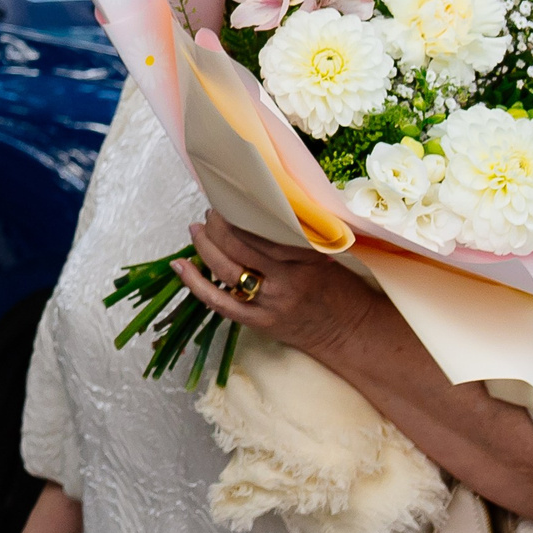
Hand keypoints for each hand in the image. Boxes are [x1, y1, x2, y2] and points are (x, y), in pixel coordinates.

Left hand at [172, 211, 383, 361]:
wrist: (352, 332)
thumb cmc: (339, 289)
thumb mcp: (323, 255)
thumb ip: (293, 238)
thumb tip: (259, 212)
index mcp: (304, 258)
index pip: (262, 230)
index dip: (239, 213)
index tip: (229, 199)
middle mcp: (286, 280)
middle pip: (239, 247)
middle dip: (218, 226)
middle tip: (210, 213)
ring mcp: (270, 303)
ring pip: (227, 271)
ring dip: (204, 247)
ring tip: (195, 230)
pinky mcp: (259, 322)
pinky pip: (220, 302)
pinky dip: (195, 284)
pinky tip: (180, 266)